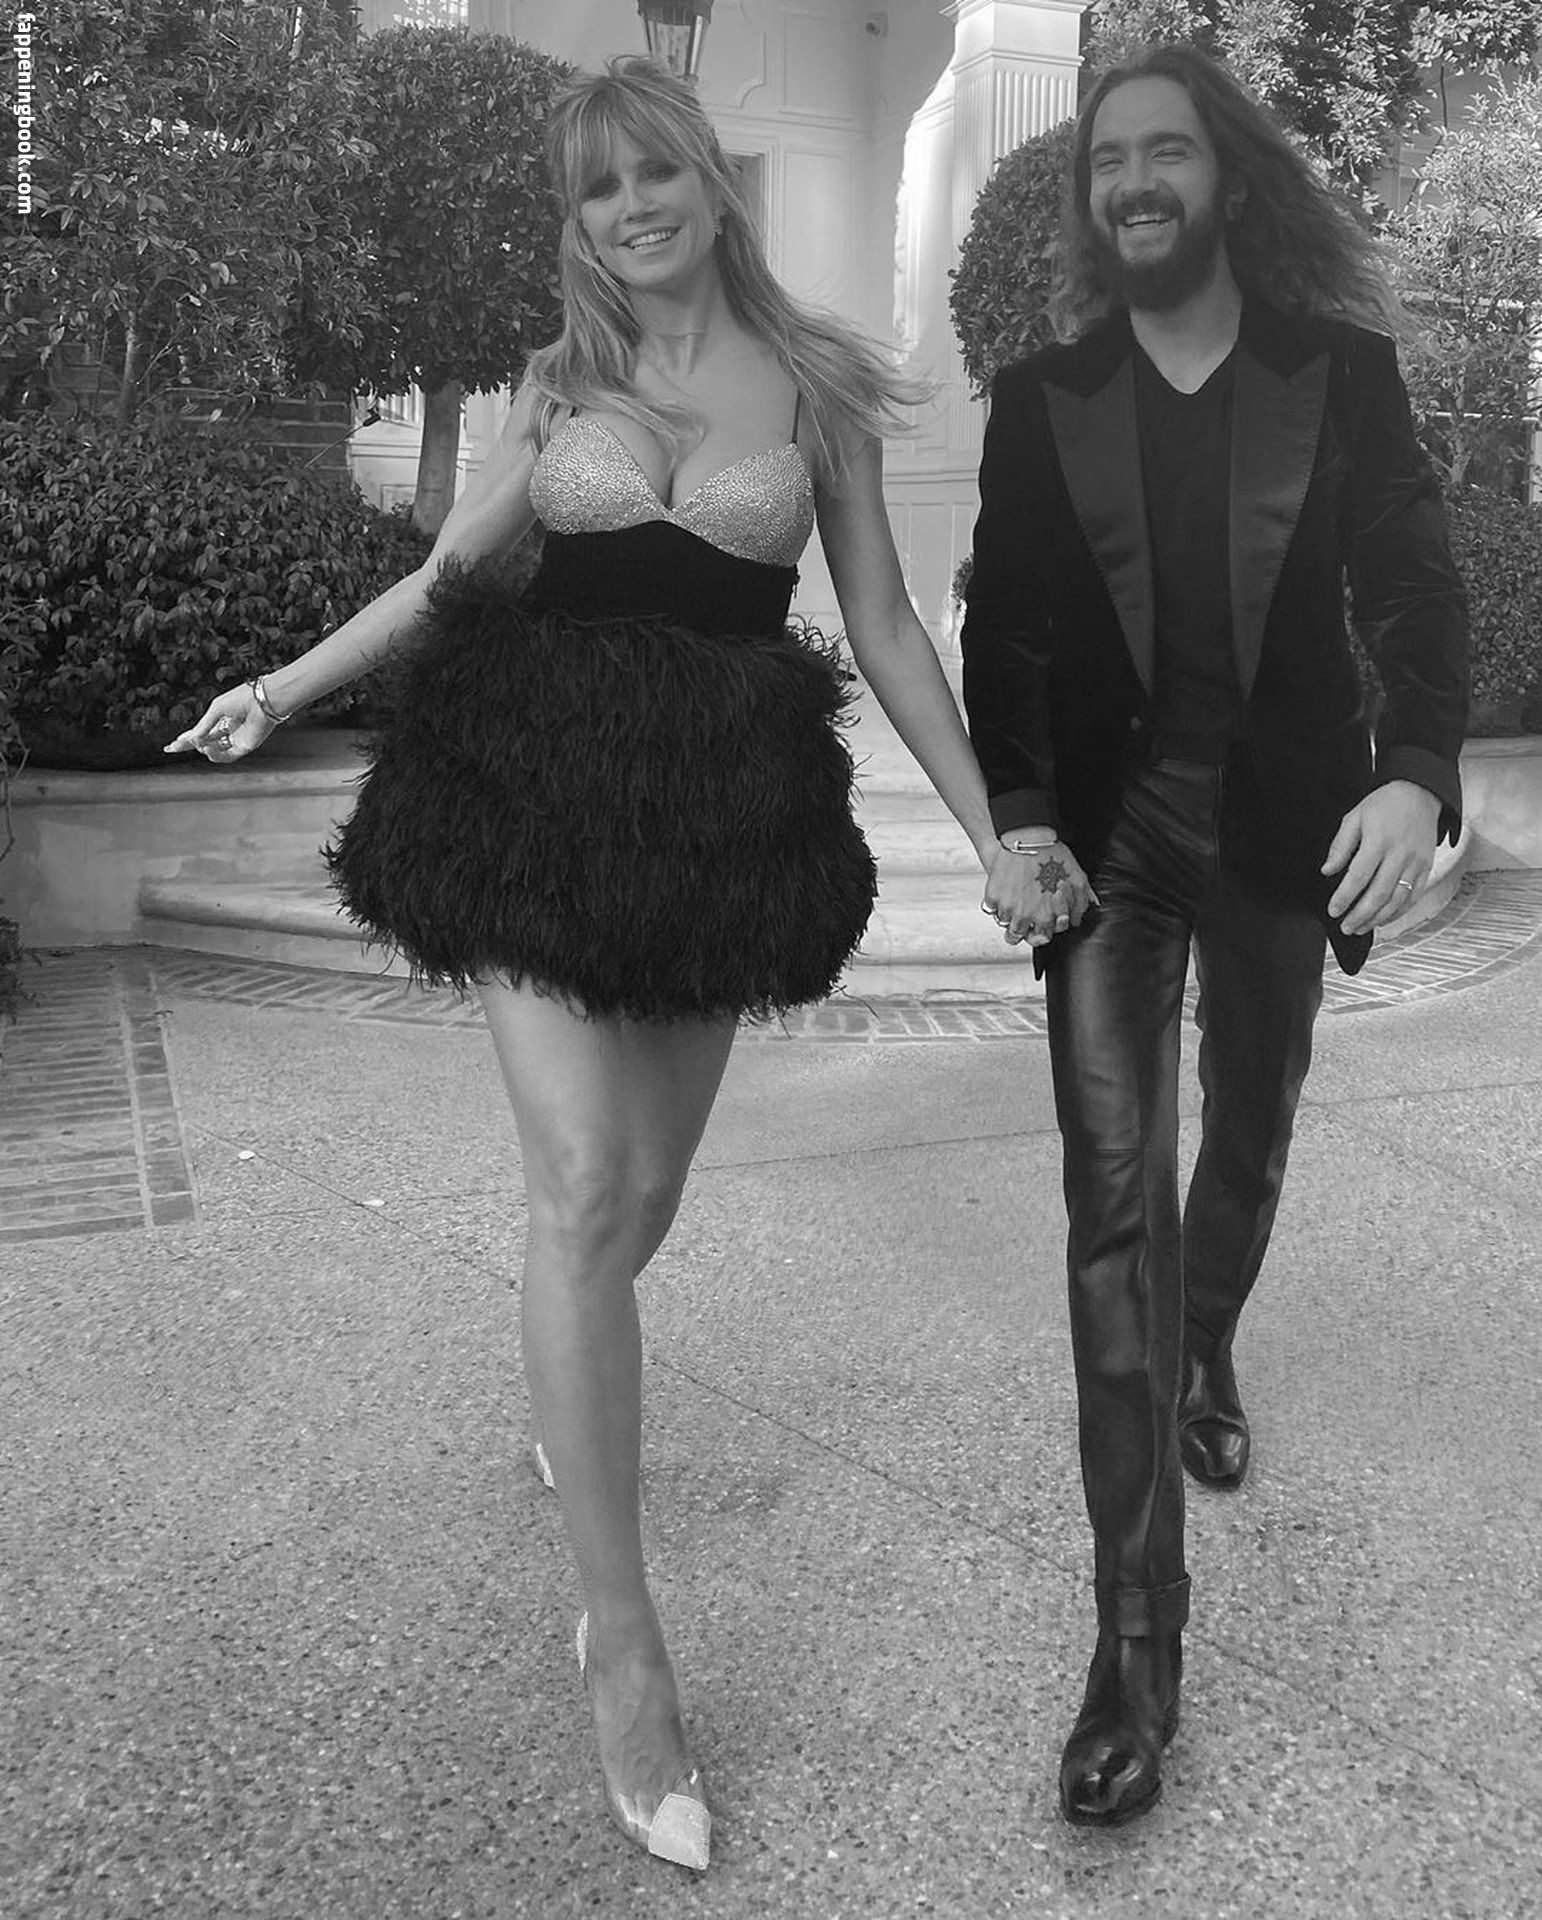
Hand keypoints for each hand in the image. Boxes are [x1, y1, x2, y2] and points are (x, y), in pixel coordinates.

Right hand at [164, 684, 275, 762]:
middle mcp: (227, 730)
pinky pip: (226, 756)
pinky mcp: (244, 746)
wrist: (262, 700)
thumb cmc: (241, 698)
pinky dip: (215, 754)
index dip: (186, 738)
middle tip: (171, 748)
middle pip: (204, 742)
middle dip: (188, 745)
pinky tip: (206, 748)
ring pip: (214, 750)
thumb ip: (204, 724)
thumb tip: (192, 739)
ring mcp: (236, 739)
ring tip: (198, 743)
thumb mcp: (216, 709)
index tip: (171, 745)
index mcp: (220, 718)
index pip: (200, 731)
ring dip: (202, 748)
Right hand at [982, 840, 1097, 946]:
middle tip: (1022, 915)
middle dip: (1020, 928)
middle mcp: (1024, 916)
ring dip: (1007, 915)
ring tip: (1014, 900)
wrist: (1029, 836)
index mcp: (1045, 917)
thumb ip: (1080, 902)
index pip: (1041, 938)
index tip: (1038, 922)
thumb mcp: (1077, 879)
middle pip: (1016, 936)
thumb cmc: (1054, 856)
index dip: (1040, 930)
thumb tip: (1076, 918)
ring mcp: (1006, 907)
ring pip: (1003, 923)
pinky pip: (990, 908)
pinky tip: (1004, 891)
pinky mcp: (992, 895)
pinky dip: (995, 902)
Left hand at [1322, 781, 1439, 934]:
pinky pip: (1413, 896)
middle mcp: (1399, 855)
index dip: (1344, 897)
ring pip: (1397, 900)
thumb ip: (1340, 846)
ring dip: (1378, 918)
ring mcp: (1415, 863)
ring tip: (1361, 928)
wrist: (1420, 794)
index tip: (1333, 910)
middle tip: (1346, 926)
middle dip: (1360, 915)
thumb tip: (1328, 870)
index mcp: (1379, 841)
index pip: (1358, 877)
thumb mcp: (1354, 817)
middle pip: (1378, 894)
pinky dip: (1399, 912)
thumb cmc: (1385, 804)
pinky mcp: (1426, 868)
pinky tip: (1385, 919)